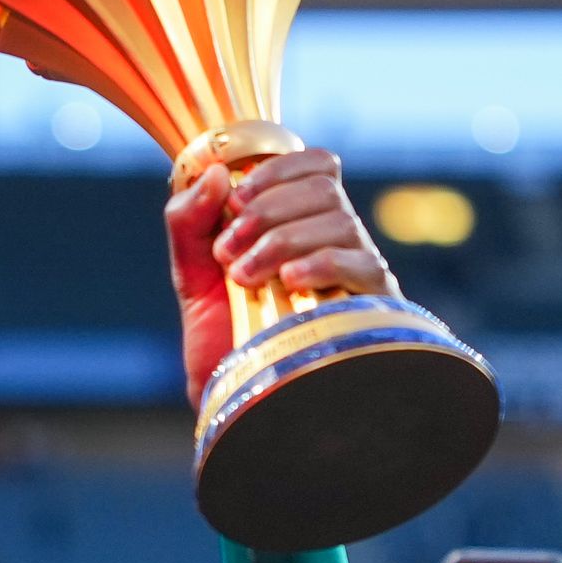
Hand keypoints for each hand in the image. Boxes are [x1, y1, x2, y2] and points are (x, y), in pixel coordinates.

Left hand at [166, 147, 393, 405]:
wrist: (238, 398)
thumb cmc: (222, 336)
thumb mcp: (192, 274)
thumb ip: (189, 221)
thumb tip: (214, 174)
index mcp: (302, 221)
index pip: (316, 165)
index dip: (277, 170)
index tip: (236, 199)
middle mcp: (336, 239)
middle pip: (324, 187)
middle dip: (268, 209)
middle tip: (229, 249)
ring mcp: (357, 272)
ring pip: (340, 220)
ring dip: (282, 239)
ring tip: (245, 277)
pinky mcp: (372, 307)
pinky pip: (360, 264)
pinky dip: (321, 262)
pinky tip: (289, 280)